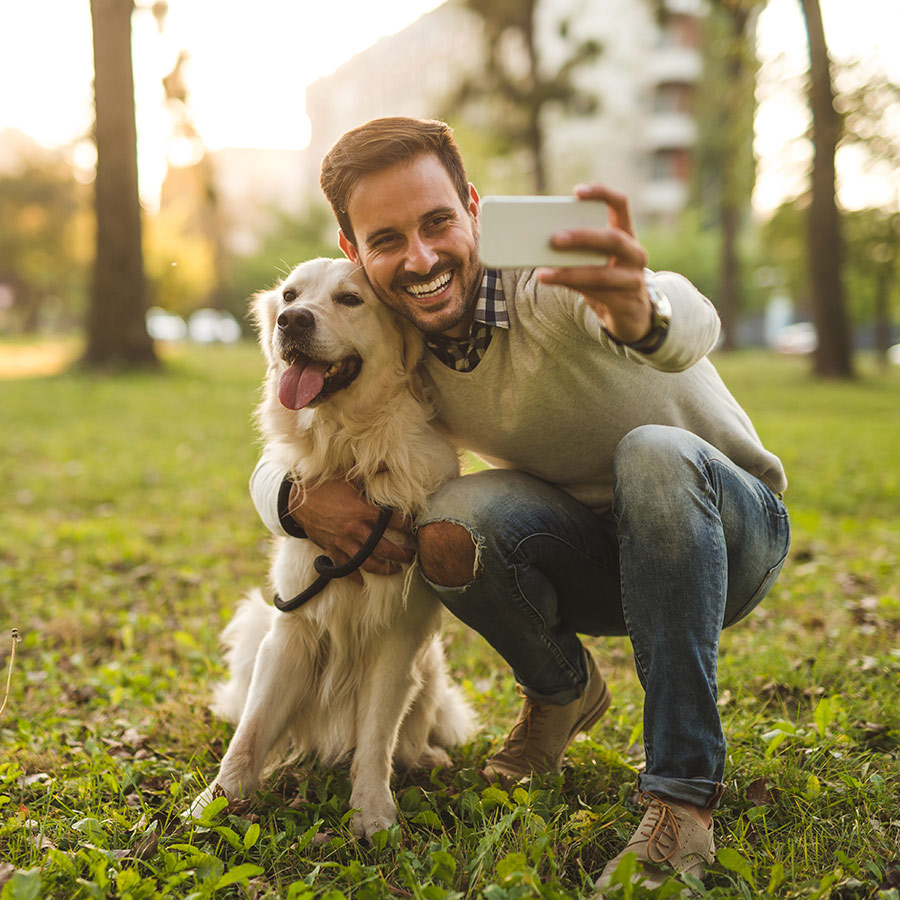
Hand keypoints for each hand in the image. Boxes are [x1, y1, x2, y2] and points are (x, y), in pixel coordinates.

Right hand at [288, 479, 413, 576]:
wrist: (298, 500)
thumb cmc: (325, 487)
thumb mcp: (350, 478)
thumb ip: (371, 473)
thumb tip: (388, 463)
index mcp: (363, 511)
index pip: (393, 521)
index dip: (406, 525)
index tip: (413, 528)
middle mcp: (356, 529)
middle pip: (385, 547)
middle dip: (401, 553)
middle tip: (412, 555)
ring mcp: (343, 542)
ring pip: (368, 562)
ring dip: (384, 568)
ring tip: (395, 569)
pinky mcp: (331, 550)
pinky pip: (345, 568)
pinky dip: (354, 576)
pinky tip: (363, 581)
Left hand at [537, 184, 652, 343]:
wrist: (628, 313)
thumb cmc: (604, 279)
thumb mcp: (594, 258)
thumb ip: (576, 247)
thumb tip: (537, 239)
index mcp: (626, 233)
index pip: (620, 204)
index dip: (601, 193)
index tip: (577, 192)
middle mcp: (635, 253)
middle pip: (612, 238)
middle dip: (582, 237)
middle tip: (555, 238)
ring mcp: (633, 279)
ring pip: (601, 274)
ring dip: (570, 272)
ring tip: (543, 273)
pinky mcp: (625, 302)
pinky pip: (597, 294)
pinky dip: (573, 288)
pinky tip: (554, 284)